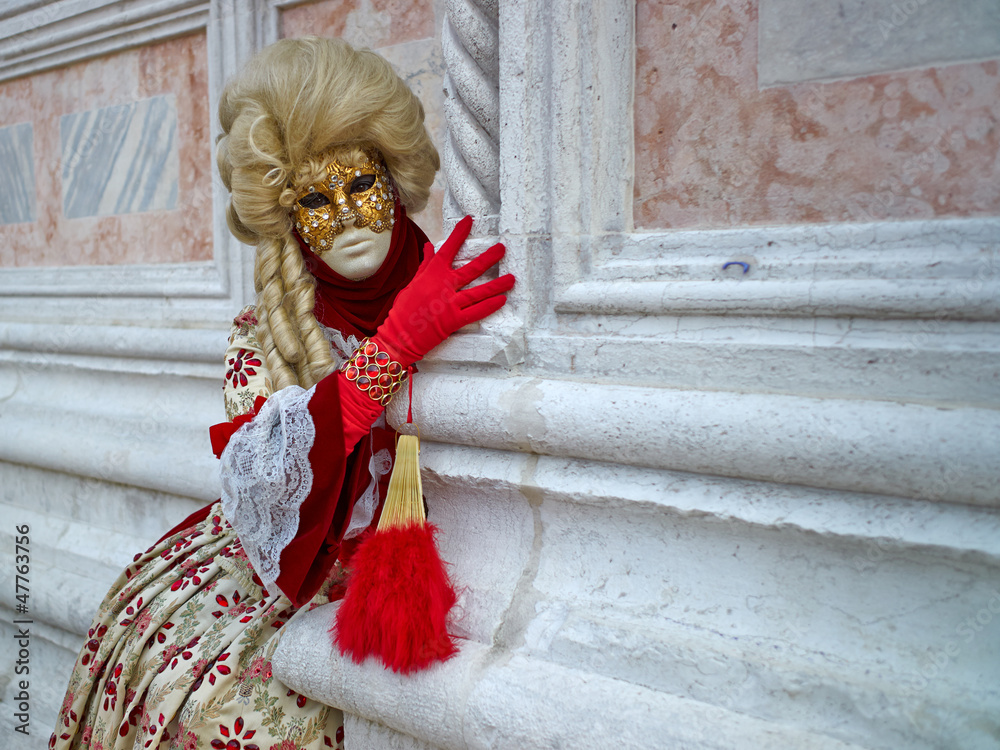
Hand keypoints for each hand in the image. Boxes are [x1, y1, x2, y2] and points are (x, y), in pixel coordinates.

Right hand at [376, 216, 513, 364]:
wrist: (399, 335)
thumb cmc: (404, 309)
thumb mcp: (413, 283)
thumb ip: (425, 265)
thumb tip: (429, 247)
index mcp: (432, 274)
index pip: (448, 249)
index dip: (459, 234)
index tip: (469, 221)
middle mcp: (443, 286)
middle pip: (471, 269)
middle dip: (489, 258)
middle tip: (503, 249)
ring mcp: (450, 304)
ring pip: (478, 292)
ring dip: (497, 285)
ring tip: (512, 278)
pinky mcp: (454, 321)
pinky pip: (475, 312)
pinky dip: (489, 306)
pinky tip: (502, 300)